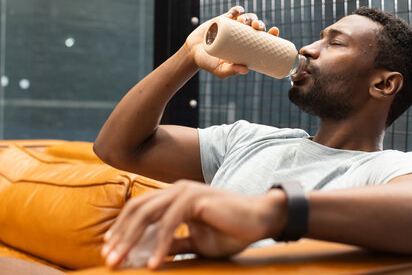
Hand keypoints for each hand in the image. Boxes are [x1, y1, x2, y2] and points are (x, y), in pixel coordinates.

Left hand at [101, 180, 286, 268]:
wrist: (260, 220)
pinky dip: (160, 245)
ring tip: (120, 262)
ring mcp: (186, 192)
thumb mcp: (196, 242)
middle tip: (108, 260)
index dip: (122, 229)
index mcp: (175, 196)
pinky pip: (170, 223)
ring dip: (131, 240)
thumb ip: (175, 244)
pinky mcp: (197, 199)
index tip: (109, 250)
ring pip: (148, 214)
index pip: (139, 209)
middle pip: (137, 210)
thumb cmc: (230, 231)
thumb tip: (151, 256)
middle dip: (119, 236)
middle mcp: (177, 190)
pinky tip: (154, 263)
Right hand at [185, 6, 278, 78]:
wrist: (192, 52)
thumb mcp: (220, 70)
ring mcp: (234, 26)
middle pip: (257, 26)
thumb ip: (231, 71)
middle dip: (260, 23)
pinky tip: (238, 12)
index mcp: (247, 47)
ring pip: (247, 18)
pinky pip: (234, 11)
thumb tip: (246, 70)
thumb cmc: (209, 63)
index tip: (275, 31)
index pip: (264, 39)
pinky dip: (237, 10)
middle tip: (256, 27)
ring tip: (243, 22)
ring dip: (249, 17)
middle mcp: (243, 35)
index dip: (271, 33)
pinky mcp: (224, 19)